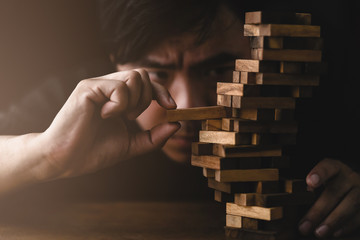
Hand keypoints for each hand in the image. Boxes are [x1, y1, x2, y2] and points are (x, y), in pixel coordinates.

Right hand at [37, 69, 178, 180]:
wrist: (65, 161)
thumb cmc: (93, 152)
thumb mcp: (131, 145)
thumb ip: (154, 137)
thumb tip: (177, 124)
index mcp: (117, 98)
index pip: (146, 83)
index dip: (161, 91)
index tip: (172, 107)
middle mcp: (107, 87)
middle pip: (143, 74)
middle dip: (147, 98)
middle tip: (132, 118)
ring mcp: (97, 85)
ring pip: (134, 76)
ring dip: (134, 101)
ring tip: (118, 117)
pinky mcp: (88, 88)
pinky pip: (120, 87)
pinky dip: (120, 105)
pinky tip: (104, 116)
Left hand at [298, 158, 359, 237]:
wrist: (353, 184)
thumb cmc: (330, 182)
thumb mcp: (321, 179)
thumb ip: (311, 187)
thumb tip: (297, 200)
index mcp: (335, 167)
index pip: (327, 167)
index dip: (319, 174)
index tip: (310, 182)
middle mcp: (349, 177)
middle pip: (334, 192)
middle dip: (318, 211)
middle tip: (304, 225)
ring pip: (348, 206)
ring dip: (332, 221)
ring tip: (318, 232)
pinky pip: (359, 216)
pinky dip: (346, 226)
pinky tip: (334, 233)